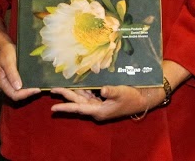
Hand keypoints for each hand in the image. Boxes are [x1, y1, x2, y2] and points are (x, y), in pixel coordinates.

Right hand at [0, 41, 40, 100]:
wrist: (4, 46)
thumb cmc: (6, 53)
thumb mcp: (8, 62)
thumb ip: (12, 74)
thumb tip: (18, 87)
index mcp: (2, 82)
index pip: (13, 94)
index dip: (25, 94)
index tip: (36, 89)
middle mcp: (5, 84)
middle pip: (17, 95)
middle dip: (28, 93)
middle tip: (40, 88)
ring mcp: (10, 82)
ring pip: (20, 91)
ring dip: (29, 90)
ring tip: (40, 86)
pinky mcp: (15, 78)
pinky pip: (21, 85)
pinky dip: (28, 85)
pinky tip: (36, 82)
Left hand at [50, 85, 165, 121]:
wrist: (142, 99)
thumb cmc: (132, 97)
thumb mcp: (122, 92)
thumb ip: (111, 91)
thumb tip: (101, 89)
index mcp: (98, 110)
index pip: (78, 108)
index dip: (66, 106)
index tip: (53, 107)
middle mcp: (96, 108)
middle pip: (77, 102)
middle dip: (66, 95)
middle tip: (52, 90)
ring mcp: (99, 104)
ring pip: (82, 98)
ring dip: (72, 92)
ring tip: (61, 86)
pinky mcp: (103, 99)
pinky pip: (89, 95)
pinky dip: (82, 90)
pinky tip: (77, 84)